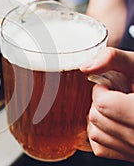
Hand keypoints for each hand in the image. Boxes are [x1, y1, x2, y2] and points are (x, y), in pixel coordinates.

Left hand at [80, 47, 133, 162]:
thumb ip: (113, 59)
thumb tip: (85, 67)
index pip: (104, 104)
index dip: (101, 89)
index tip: (109, 85)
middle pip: (97, 118)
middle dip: (99, 102)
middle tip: (114, 95)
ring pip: (95, 134)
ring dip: (98, 117)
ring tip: (115, 107)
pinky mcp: (132, 156)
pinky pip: (101, 148)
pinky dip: (100, 133)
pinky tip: (113, 121)